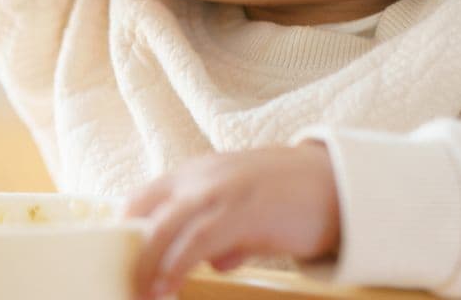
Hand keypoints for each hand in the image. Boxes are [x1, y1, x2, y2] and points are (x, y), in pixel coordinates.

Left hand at [120, 141, 340, 299]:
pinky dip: (176, 267)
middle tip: (129, 286)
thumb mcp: (246, 211)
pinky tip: (170, 287)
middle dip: (132, 253)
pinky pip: (195, 241)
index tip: (124, 263)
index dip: (128, 232)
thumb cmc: (290, 198)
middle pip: (145, 213)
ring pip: (165, 227)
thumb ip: (226, 232)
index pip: (143, 198)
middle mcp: (202, 176)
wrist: (336, 184)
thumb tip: (215, 262)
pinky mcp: (241, 211)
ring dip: (149, 265)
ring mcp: (221, 190)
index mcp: (197, 172)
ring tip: (146, 295)